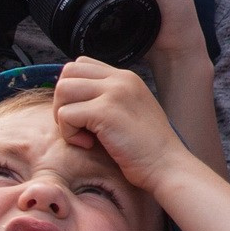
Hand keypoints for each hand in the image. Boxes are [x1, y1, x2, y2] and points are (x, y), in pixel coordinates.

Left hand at [52, 58, 185, 190]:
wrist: (166, 165)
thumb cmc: (147, 148)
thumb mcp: (131, 111)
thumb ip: (108, 98)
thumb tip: (74, 98)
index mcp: (126, 77)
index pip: (81, 65)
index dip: (73, 90)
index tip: (84, 114)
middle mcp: (120, 79)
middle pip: (68, 73)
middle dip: (64, 101)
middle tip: (78, 125)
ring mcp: (114, 93)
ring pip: (63, 90)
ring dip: (64, 117)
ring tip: (83, 135)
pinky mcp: (105, 111)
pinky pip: (65, 114)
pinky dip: (69, 134)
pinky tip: (88, 144)